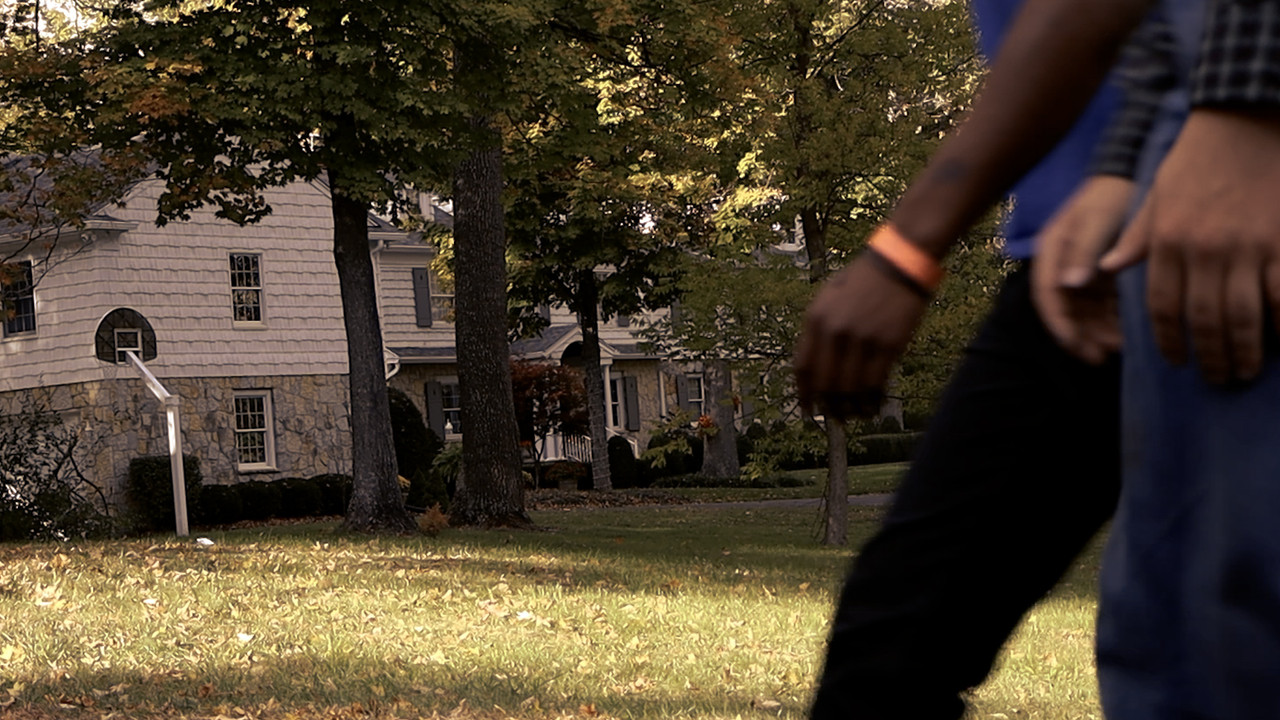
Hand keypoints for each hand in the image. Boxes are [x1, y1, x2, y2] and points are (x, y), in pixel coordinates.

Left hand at [794, 253, 929, 420]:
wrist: (898, 264)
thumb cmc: (862, 280)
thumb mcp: (828, 298)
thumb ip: (819, 330)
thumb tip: (815, 369)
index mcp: (815, 320)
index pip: (803, 367)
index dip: (804, 394)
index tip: (807, 409)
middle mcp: (835, 332)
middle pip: (825, 383)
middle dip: (829, 406)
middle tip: (835, 418)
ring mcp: (861, 340)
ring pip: (850, 388)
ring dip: (851, 408)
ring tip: (854, 416)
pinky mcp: (887, 345)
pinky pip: (875, 383)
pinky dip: (872, 401)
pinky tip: (872, 408)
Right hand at [1031, 174, 1133, 363]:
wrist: (1134, 172)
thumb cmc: (1113, 194)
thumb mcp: (1097, 220)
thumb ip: (1084, 251)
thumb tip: (1068, 286)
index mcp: (1052, 252)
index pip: (1047, 295)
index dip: (1059, 324)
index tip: (1076, 346)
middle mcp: (1062, 265)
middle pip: (1065, 308)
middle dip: (1081, 335)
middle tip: (1101, 357)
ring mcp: (1081, 270)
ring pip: (1084, 310)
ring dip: (1098, 331)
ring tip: (1120, 348)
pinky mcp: (1101, 272)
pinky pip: (1103, 303)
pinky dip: (1112, 319)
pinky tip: (1128, 333)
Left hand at [1101, 108, 1279, 383]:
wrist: (1246, 117)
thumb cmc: (1197, 157)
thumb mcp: (1155, 195)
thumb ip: (1136, 238)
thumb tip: (1106, 270)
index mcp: (1167, 241)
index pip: (1162, 306)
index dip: (1169, 341)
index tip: (1177, 361)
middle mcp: (1203, 250)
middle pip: (1204, 320)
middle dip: (1211, 357)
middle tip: (1218, 379)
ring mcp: (1247, 247)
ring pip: (1245, 316)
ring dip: (1245, 351)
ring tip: (1245, 372)